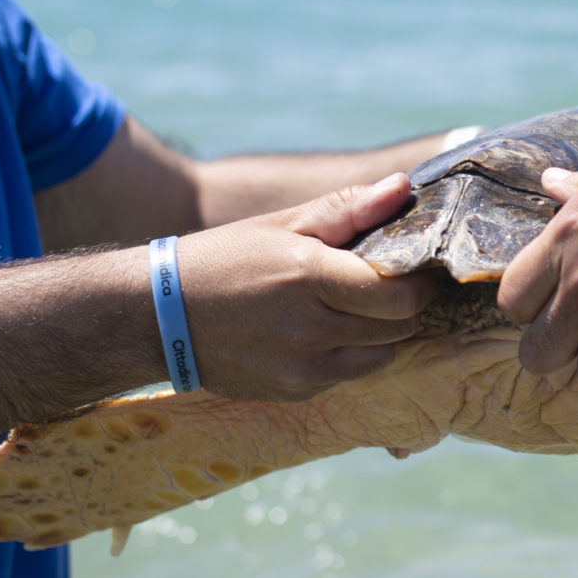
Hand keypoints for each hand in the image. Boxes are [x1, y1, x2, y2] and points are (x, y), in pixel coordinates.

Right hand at [173, 175, 436, 401]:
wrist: (158, 315)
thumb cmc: (226, 258)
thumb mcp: (283, 224)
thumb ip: (348, 209)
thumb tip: (403, 187)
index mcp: (309, 277)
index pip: (400, 295)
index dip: (419, 280)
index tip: (417, 266)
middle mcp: (309, 329)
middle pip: (399, 328)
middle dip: (404, 305)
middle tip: (389, 284)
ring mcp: (302, 367)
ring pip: (381, 356)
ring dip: (380, 333)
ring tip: (353, 308)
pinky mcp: (294, 390)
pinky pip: (346, 374)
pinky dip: (348, 354)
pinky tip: (319, 331)